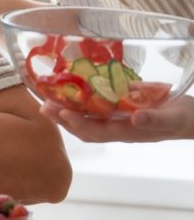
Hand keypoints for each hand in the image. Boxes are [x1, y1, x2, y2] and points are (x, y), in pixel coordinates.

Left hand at [40, 95, 193, 142]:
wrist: (192, 116)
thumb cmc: (183, 118)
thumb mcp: (173, 118)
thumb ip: (156, 119)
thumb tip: (136, 118)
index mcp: (128, 132)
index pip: (96, 131)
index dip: (78, 123)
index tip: (61, 112)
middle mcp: (118, 127)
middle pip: (85, 127)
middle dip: (63, 118)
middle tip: (44, 106)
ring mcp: (118, 118)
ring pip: (87, 117)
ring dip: (68, 110)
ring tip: (49, 99)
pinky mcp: (120, 107)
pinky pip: (96, 107)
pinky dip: (81, 101)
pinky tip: (71, 89)